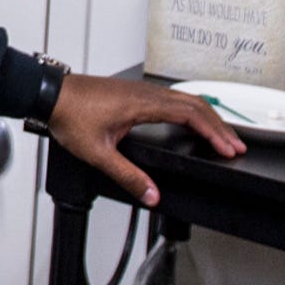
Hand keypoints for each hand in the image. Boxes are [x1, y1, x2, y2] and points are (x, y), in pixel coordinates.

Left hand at [46, 74, 244, 205]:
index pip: (191, 115)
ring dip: (206, 117)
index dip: (214, 132)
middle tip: (235, 145)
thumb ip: (128, 175)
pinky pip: (172, 98)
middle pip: (195, 104)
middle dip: (219, 126)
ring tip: (221, 136)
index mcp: (143, 104)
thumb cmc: (69, 115)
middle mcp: (145, 93)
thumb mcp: (98, 153)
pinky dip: (190, 111)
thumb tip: (151, 193)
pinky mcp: (133, 93)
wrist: (49, 94)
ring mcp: (140, 91)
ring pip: (185, 99)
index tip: (229, 148)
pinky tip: (191, 123)